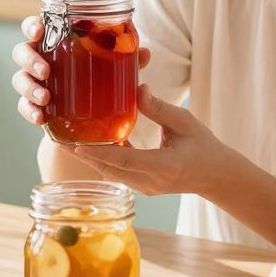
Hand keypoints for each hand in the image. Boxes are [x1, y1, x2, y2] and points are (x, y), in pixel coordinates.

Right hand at [11, 15, 150, 126]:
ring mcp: (34, 83)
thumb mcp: (114, 68)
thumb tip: (145, 54)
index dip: (32, 26)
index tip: (39, 31)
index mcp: (55, 43)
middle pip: (21, 52)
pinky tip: (40, 118)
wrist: (90, 115)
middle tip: (45, 70)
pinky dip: (29, 111)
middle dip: (29, 59)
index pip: (36, 27)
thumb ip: (127, 59)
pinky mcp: (34, 106)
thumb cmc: (99, 78)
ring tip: (45, 97)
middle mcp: (40, 59)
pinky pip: (24, 107)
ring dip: (29, 87)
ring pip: (20, 80)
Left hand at [72, 85, 232, 195]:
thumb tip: (136, 88)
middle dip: (83, 155)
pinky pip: (118, 174)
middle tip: (59, 138)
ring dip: (90, 158)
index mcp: (164, 165)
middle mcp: (151, 181)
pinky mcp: (143, 188)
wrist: (216, 176)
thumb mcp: (185, 122)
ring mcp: (146, 188)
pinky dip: (103, 161)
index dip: (99, 153)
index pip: (126, 161)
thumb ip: (159, 109)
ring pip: (111, 174)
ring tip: (68, 140)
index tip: (77, 145)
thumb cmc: (204, 146)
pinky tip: (90, 146)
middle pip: (110, 170)